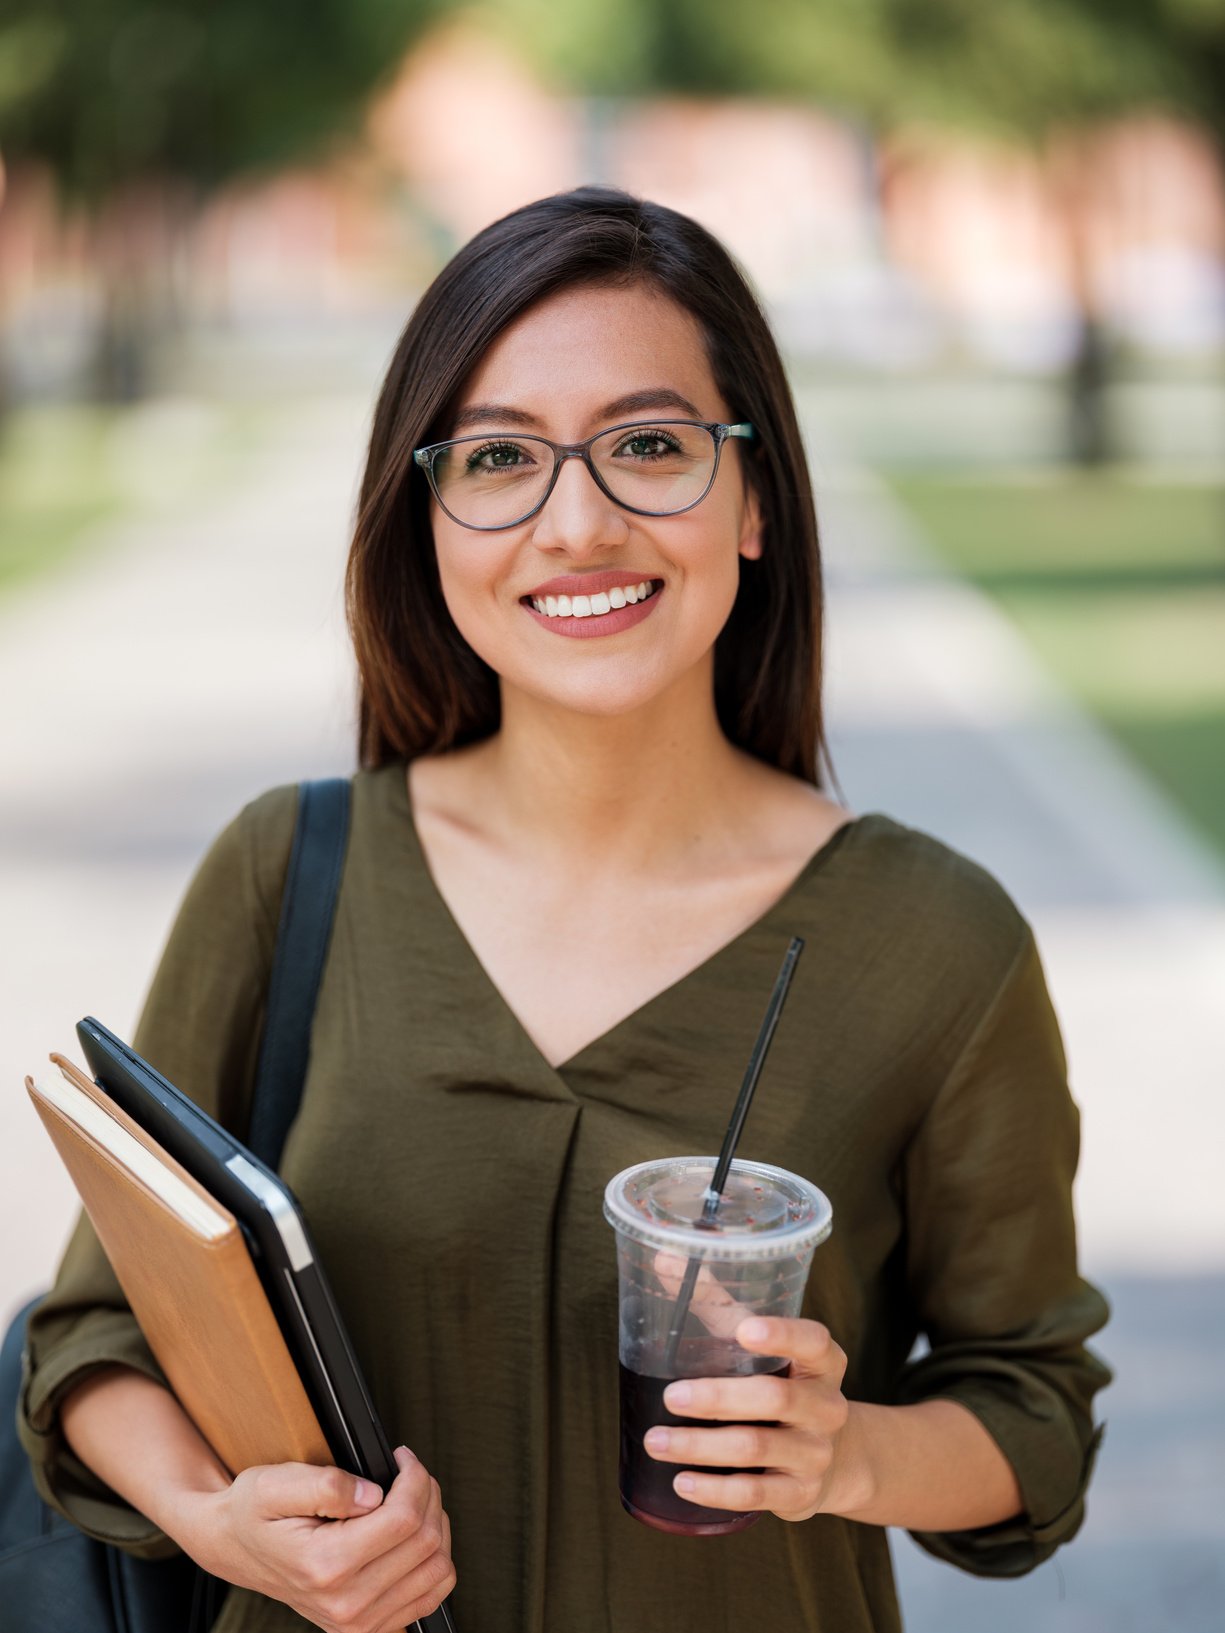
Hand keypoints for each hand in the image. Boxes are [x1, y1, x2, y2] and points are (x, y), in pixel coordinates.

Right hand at [178, 1445, 454, 1632]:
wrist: (235, 1550)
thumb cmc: (253, 1512)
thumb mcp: (274, 1483)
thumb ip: (327, 1485)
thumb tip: (374, 1494)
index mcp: (325, 1566)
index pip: (404, 1519)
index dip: (414, 1477)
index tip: (401, 1458)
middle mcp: (345, 1604)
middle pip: (426, 1542)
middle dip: (427, 1494)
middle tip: (408, 1473)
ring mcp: (359, 1624)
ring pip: (437, 1569)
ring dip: (436, 1524)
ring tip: (410, 1501)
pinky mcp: (369, 1629)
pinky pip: (431, 1595)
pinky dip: (433, 1559)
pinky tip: (410, 1535)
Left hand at [644, 1316, 869, 1522]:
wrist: (834, 1457)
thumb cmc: (780, 1381)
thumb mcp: (760, 1344)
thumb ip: (716, 1302)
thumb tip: (664, 1256)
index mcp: (823, 1360)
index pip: (812, 1340)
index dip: (782, 1334)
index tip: (744, 1329)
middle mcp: (826, 1405)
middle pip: (774, 1398)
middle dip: (718, 1399)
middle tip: (672, 1397)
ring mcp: (816, 1452)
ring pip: (757, 1448)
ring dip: (701, 1446)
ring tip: (656, 1441)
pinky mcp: (801, 1493)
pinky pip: (757, 1494)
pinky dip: (717, 1490)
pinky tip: (682, 1483)